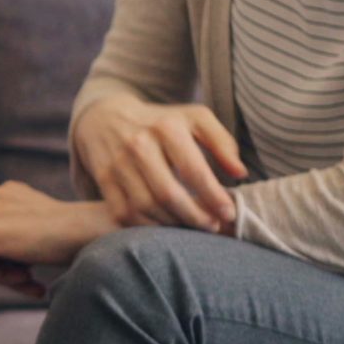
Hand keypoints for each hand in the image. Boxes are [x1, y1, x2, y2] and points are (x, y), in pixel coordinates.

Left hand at [0, 181, 117, 299]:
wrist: (84, 230)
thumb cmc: (75, 232)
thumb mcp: (42, 225)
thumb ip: (20, 228)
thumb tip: (4, 248)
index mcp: (10, 191)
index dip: (16, 252)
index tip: (36, 268)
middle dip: (11, 263)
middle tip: (34, 278)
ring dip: (10, 274)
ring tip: (36, 283)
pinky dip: (7, 280)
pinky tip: (30, 279)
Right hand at [72, 96, 246, 231]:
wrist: (105, 117)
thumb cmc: (161, 122)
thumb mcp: (194, 119)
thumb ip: (222, 142)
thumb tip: (240, 173)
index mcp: (166, 128)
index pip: (194, 171)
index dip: (214, 197)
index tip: (229, 213)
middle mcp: (138, 145)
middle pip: (169, 194)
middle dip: (196, 217)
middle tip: (213, 226)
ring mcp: (117, 163)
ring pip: (146, 207)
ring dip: (173, 224)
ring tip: (191, 226)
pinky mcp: (103, 179)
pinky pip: (126, 213)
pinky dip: (148, 226)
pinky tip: (165, 225)